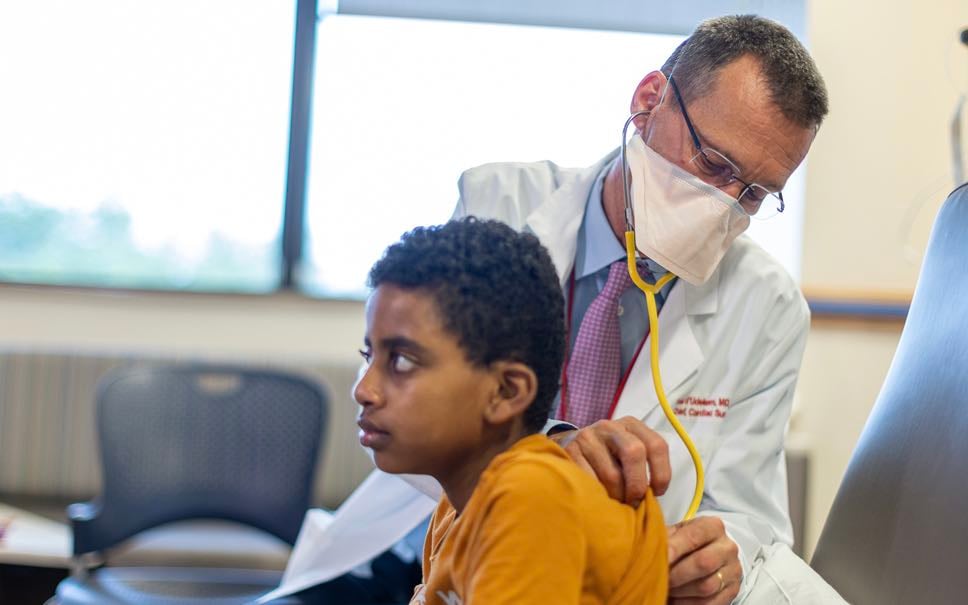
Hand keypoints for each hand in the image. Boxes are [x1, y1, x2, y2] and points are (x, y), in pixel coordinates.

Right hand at [552, 416, 669, 505]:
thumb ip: (642, 467)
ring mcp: (588, 437)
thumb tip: (653, 498)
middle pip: (634, 453)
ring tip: (615, 502)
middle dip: (637, 485)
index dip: (662, 473)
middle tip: (633, 501)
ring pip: (612, 474)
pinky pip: (591, 481)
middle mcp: (610, 426)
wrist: (569, 446)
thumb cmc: (606, 457)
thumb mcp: (626, 453)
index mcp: (631, 425)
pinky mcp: (571, 450)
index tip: (657, 493)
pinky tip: (599, 497)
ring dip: (617, 496)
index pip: (656, 445)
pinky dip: (598, 495)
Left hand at [667, 516, 740, 604]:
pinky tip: (676, 600)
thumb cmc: (686, 542)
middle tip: (659, 577)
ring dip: (681, 591)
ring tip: (666, 588)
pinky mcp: (732, 591)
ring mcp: (733, 570)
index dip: (675, 548)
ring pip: (706, 586)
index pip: (694, 536)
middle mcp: (727, 547)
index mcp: (713, 527)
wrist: (709, 554)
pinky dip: (689, 603)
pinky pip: (710, 603)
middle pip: (703, 563)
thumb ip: (665, 537)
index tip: (662, 558)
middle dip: (677, 573)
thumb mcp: (676, 533)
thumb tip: (649, 548)